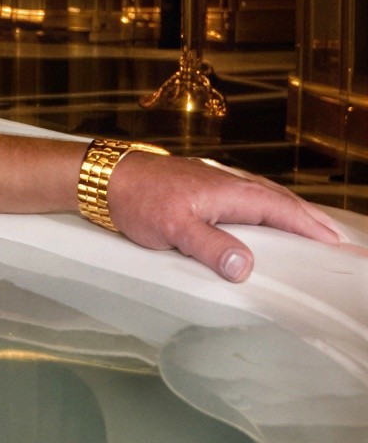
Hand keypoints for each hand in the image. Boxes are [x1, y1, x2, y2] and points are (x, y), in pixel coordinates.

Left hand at [106, 150, 351, 280]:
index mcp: (232, 191)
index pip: (286, 211)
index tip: (339, 246)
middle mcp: (230, 184)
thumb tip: (245, 266)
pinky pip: (244, 203)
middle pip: (282, 203)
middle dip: (311, 222)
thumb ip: (210, 246)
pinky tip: (262, 225)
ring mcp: (216, 186)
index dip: (314, 229)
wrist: (103, 176)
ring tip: (309, 236)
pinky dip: (264, 213)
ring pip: (264, 200)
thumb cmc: (137, 197)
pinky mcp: (201, 191)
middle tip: (336, 244)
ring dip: (289, 216)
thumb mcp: (174, 228)